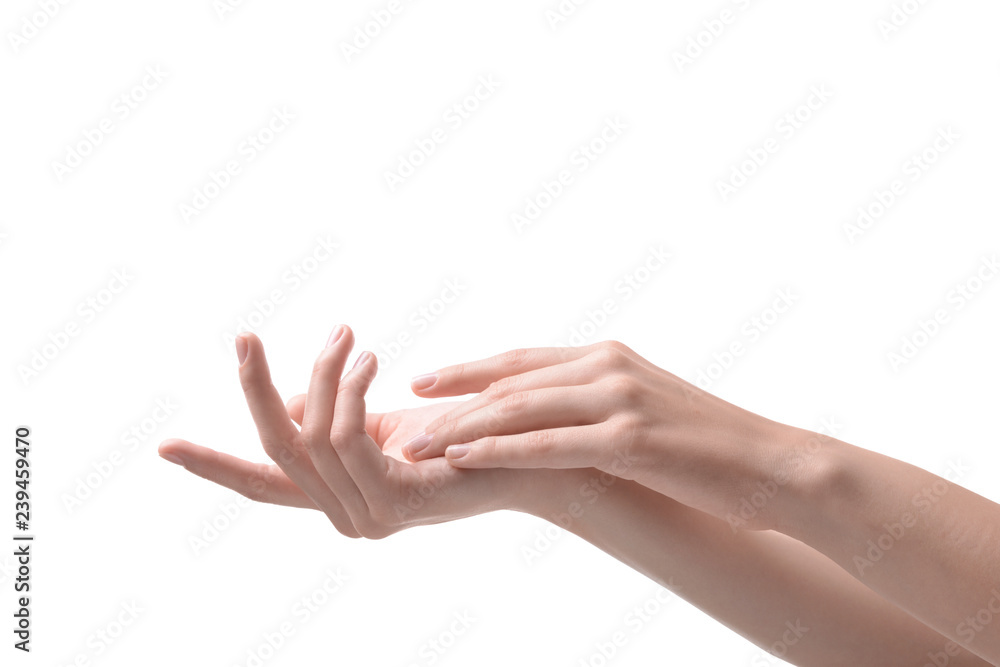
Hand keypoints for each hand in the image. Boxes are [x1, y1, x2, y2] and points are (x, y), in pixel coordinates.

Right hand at [158, 326, 556, 538]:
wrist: (529, 453)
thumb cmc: (459, 433)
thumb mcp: (382, 418)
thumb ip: (330, 417)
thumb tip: (286, 400)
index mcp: (338, 496)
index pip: (263, 483)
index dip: (213, 465)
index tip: (164, 445)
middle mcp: (346, 516)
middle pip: (276, 450)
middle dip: (254, 388)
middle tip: (245, 335)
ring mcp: (368, 518)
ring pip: (313, 436)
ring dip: (323, 375)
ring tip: (346, 335)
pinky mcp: (395, 502)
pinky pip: (347, 437)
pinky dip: (350, 390)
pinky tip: (370, 359)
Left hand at [403, 341, 823, 531]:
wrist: (774, 464)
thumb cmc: (707, 446)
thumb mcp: (645, 412)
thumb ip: (597, 406)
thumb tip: (556, 420)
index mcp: (607, 358)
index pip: (522, 362)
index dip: (469, 372)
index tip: (425, 382)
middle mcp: (607, 367)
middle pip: (511, 383)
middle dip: (453, 404)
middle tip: (405, 418)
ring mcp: (619, 399)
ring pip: (521, 410)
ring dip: (463, 429)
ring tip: (418, 444)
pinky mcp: (631, 438)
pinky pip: (550, 444)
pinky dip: (500, 450)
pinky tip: (464, 458)